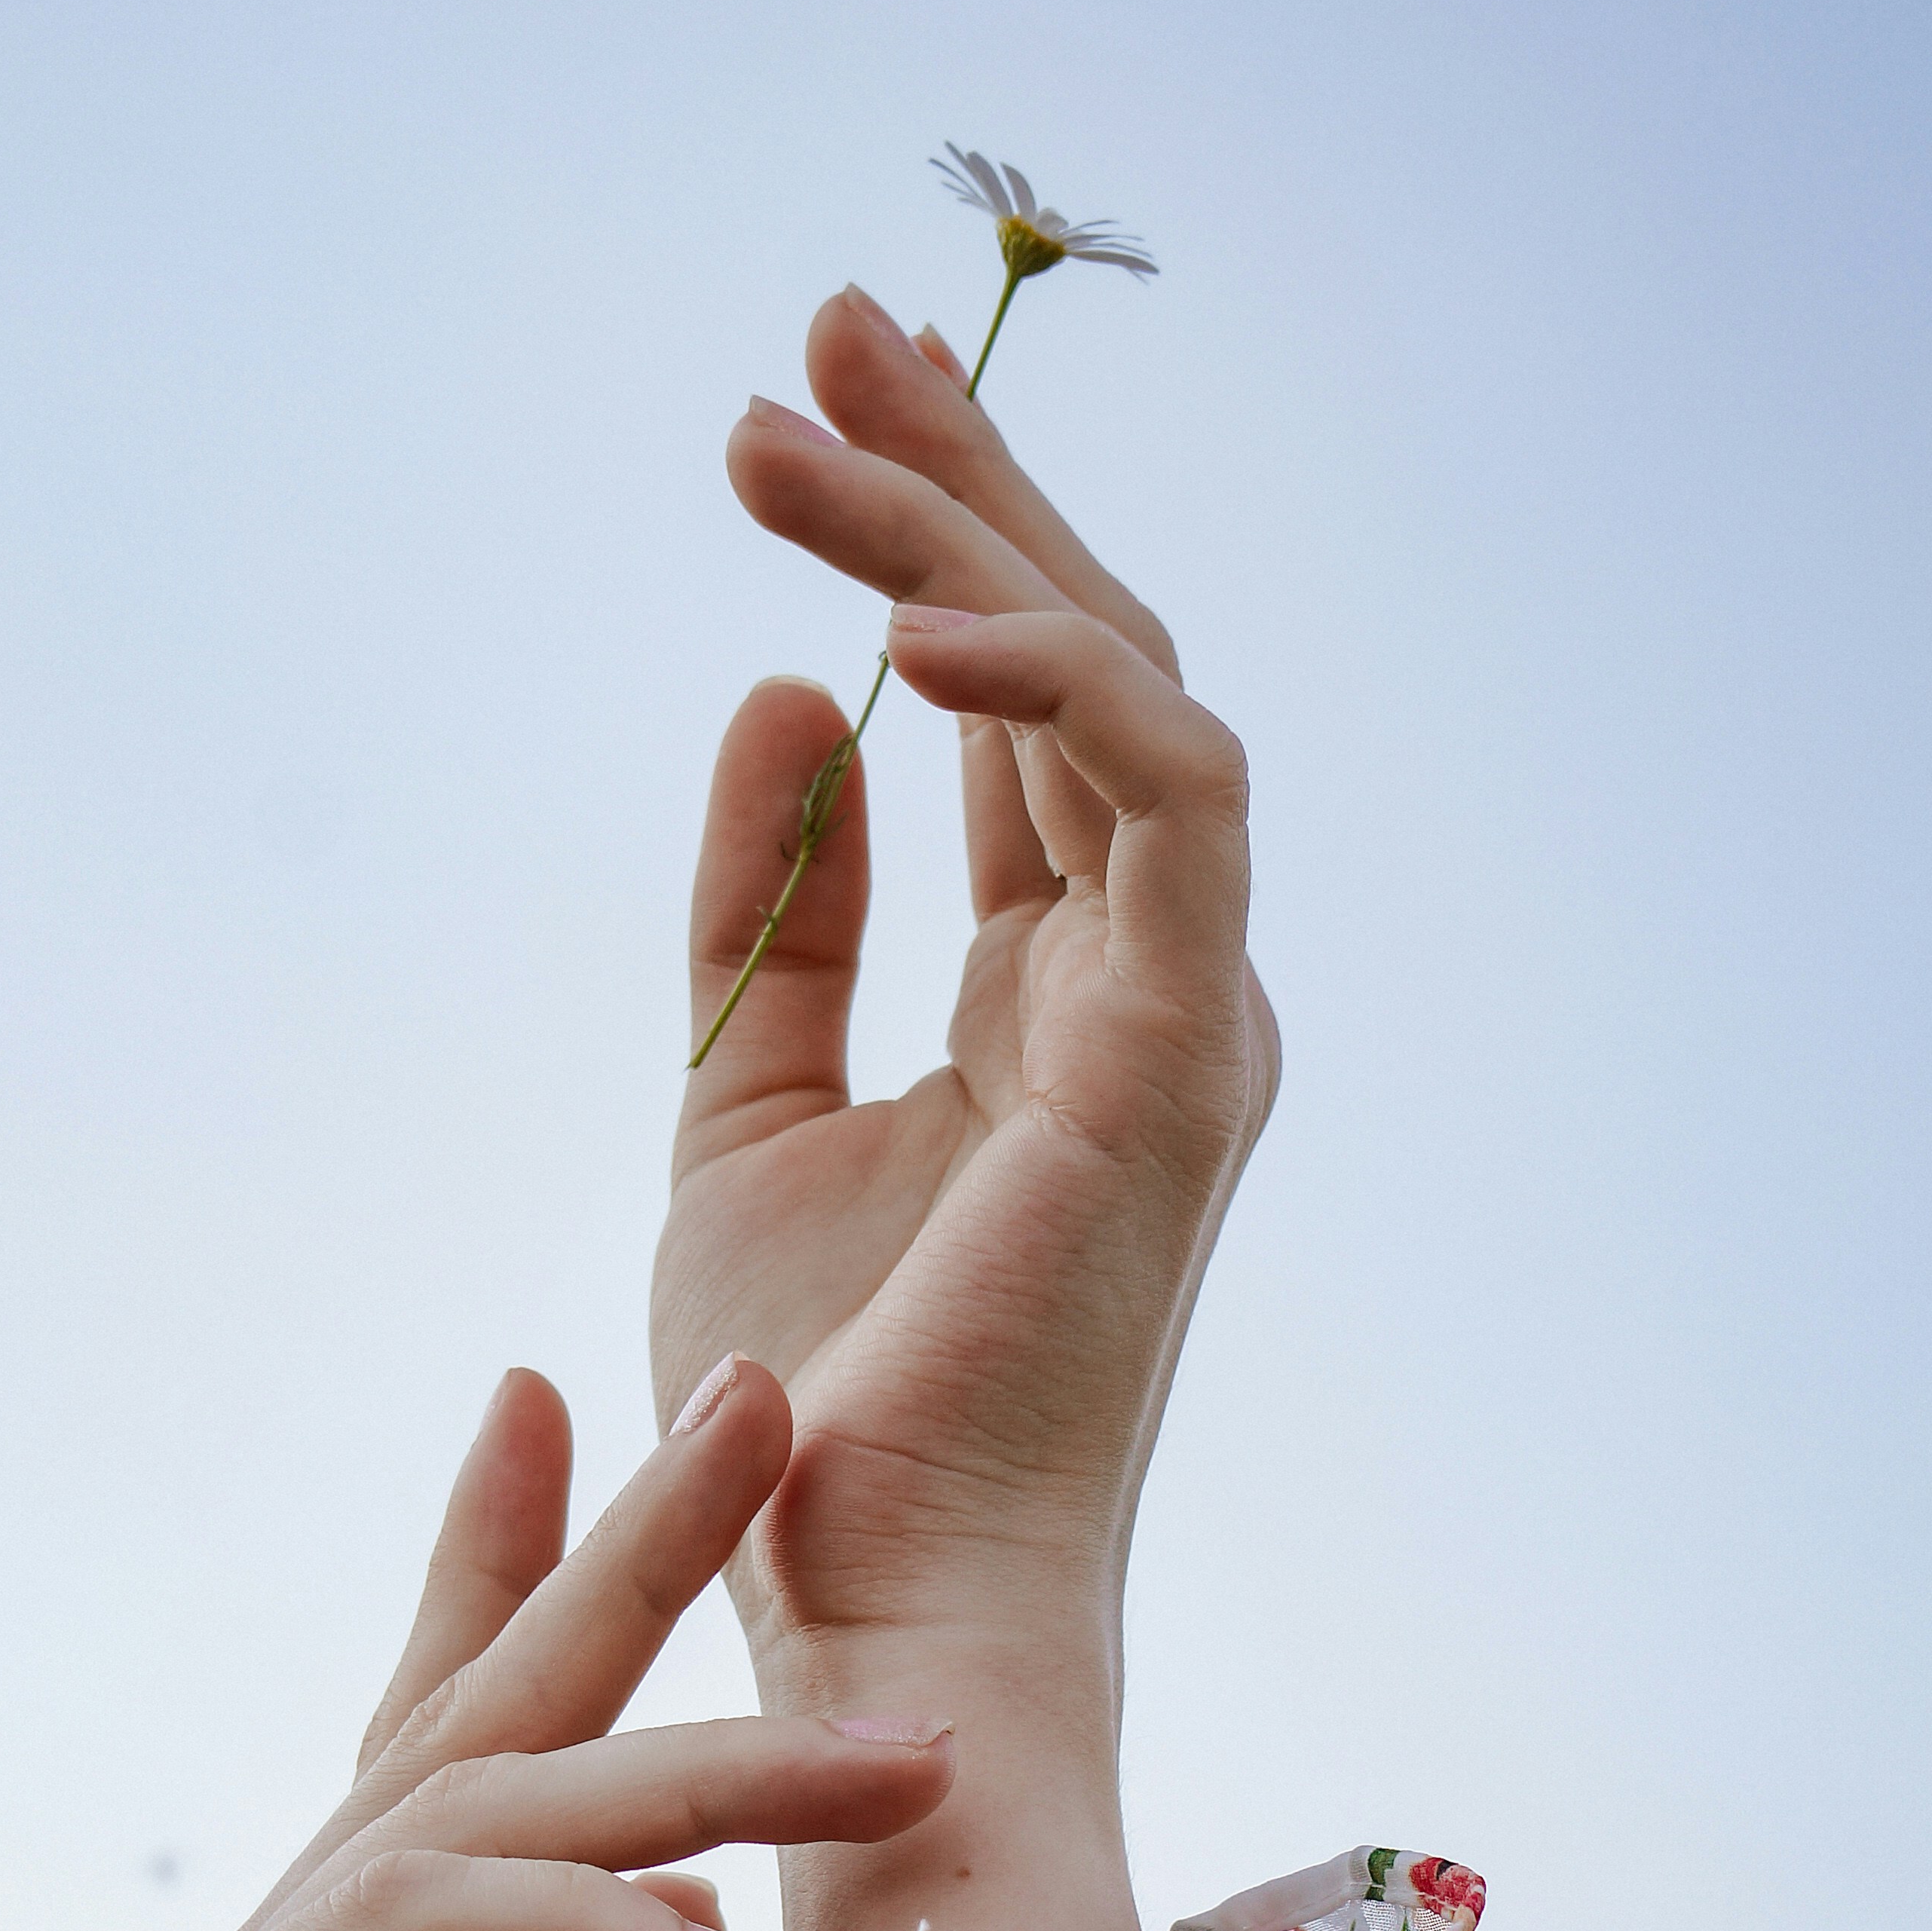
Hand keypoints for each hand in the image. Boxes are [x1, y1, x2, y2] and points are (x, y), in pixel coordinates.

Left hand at [653, 285, 1277, 1930]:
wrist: (860, 1598)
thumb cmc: (809, 1414)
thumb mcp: (744, 1112)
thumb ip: (777, 914)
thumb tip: (797, 699)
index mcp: (1070, 1001)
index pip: (1023, 724)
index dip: (932, 551)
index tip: (808, 409)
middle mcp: (1153, 986)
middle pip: (1089, 664)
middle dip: (964, 484)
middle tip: (832, 332)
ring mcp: (1187, 1014)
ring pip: (1127, 690)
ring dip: (976, 540)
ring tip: (804, 425)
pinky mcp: (1179, 1051)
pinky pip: (1156, 795)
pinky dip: (1051, 684)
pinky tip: (912, 618)